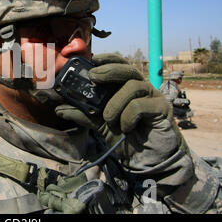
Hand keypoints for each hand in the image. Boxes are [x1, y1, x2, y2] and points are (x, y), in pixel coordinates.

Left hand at [56, 53, 186, 170]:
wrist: (147, 161)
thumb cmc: (125, 138)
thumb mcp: (99, 124)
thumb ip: (82, 114)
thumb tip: (59, 109)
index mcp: (125, 86)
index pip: (118, 64)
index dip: (105, 59)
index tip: (90, 61)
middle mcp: (140, 87)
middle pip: (127, 68)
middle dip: (108, 70)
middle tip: (93, 77)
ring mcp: (153, 96)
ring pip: (133, 85)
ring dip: (115, 102)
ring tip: (108, 119)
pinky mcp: (162, 109)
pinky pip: (141, 104)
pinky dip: (128, 115)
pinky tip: (126, 127)